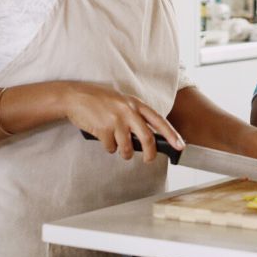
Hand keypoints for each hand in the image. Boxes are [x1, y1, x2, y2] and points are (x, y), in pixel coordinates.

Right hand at [63, 82, 183, 162]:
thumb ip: (135, 115)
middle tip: (148, 160)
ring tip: (117, 145)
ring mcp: (116, 120)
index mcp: (136, 104)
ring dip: (123, 153)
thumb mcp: (122, 101)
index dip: (172, 135)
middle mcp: (128, 111)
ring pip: (127, 148)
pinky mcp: (103, 130)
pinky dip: (108, 147)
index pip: (159, 121)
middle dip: (150, 154)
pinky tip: (102, 136)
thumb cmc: (99, 100)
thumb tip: (147, 137)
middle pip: (147, 139)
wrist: (75, 97)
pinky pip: (111, 148)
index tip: (181, 146)